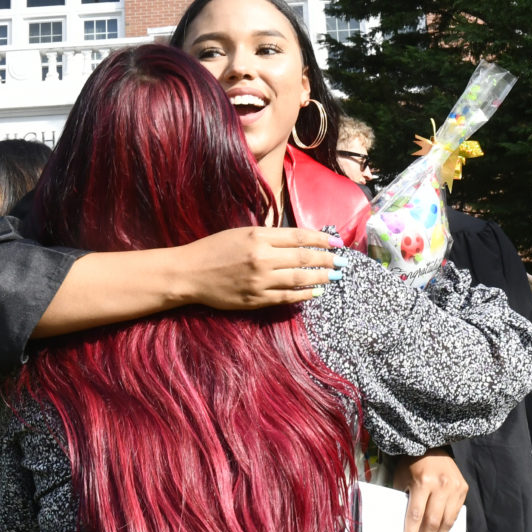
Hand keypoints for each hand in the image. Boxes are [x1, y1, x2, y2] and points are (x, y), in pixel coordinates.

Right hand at [175, 226, 340, 310]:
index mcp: (259, 236)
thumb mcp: (241, 232)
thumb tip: (299, 241)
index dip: (321, 240)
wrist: (189, 273)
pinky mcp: (255, 300)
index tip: (336, 243)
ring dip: (321, 278)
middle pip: (304, 258)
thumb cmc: (214, 249)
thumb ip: (269, 236)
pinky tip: (316, 292)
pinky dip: (304, 295)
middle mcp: (262, 258)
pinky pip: (286, 297)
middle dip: (327, 260)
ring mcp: (259, 281)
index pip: (299, 237)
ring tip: (334, 276)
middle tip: (342, 262)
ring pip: (299, 279)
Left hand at [399, 450, 466, 531]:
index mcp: (423, 482)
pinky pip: (454, 516)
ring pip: (447, 522)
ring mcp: (455, 488)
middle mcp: (442, 485)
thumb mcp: (402, 480)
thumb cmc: (411, 464)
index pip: (416, 516)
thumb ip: (405, 503)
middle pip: (432, 522)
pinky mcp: (464, 489)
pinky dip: (446, 531)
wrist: (432, 446)